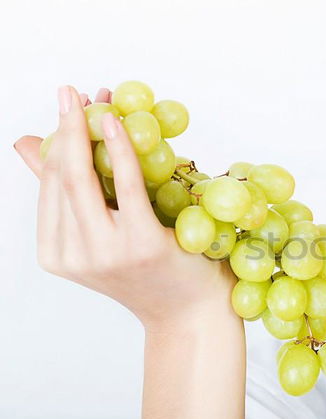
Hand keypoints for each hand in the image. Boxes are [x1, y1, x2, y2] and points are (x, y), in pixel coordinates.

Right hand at [13, 85, 237, 330]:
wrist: (191, 313)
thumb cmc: (151, 273)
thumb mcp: (102, 234)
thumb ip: (67, 193)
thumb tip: (26, 144)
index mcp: (56, 255)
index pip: (50, 186)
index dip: (56, 140)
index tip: (66, 105)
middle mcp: (74, 256)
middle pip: (61, 177)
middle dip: (66, 127)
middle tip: (70, 90)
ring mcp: (104, 252)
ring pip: (83, 179)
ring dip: (90, 130)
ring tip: (99, 99)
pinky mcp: (139, 243)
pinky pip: (124, 185)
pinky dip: (119, 148)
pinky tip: (117, 122)